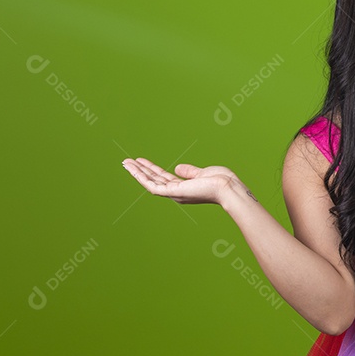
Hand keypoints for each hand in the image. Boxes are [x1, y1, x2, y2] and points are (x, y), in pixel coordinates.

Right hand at [122, 158, 242, 205]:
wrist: (228, 187)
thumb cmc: (221, 181)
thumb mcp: (202, 173)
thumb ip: (189, 172)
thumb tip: (177, 168)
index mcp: (184, 188)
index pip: (163, 178)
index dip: (152, 170)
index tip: (142, 162)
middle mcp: (177, 192)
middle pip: (154, 179)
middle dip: (141, 171)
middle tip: (127, 162)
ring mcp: (174, 193)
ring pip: (150, 182)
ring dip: (137, 172)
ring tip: (126, 163)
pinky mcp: (173, 192)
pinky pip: (152, 185)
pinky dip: (141, 176)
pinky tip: (133, 168)